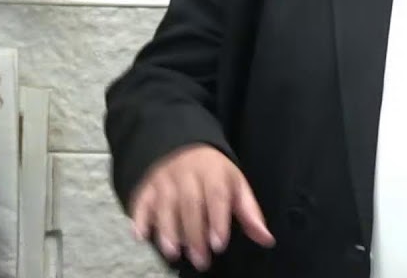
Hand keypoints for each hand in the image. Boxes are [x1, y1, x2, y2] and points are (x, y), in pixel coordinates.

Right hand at [129, 144, 275, 269]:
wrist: (182, 145)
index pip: (217, 195)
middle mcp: (188, 175)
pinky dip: (140, 217)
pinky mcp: (147, 186)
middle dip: (195, 233)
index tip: (219, 244)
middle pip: (190, 204)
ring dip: (167, 229)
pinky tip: (141, 235)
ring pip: (165, 204)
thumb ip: (249, 213)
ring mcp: (165, 180)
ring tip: (173, 252)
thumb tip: (267, 239)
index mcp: (214, 173)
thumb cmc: (214, 173)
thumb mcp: (236, 185)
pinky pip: (141, 201)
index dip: (218, 220)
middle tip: (201, 260)